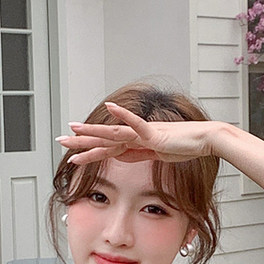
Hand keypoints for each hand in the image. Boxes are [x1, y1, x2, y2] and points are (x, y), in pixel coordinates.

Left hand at [56, 100, 219, 166]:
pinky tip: (110, 107)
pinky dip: (123, 115)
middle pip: (103, 138)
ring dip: (93, 130)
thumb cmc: (184, 146)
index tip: (70, 150)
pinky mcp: (154, 134)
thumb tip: (118, 156)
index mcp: (134, 141)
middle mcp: (135, 135)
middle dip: (80, 140)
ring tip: (74, 127)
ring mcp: (143, 133)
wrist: (204, 140)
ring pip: (113, 132)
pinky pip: (136, 124)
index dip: (87, 148)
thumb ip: (136, 154)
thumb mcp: (155, 154)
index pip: (105, 146)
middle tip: (59, 139)